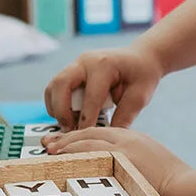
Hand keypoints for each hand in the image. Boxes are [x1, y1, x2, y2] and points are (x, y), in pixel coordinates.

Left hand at [43, 126, 191, 195]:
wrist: (188, 191)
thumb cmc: (177, 189)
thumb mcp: (154, 168)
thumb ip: (135, 165)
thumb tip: (121, 177)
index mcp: (136, 140)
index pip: (101, 133)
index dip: (79, 137)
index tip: (63, 142)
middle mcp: (128, 140)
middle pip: (90, 134)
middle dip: (66, 139)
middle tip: (47, 144)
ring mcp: (124, 149)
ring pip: (87, 141)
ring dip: (65, 146)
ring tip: (49, 151)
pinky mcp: (122, 160)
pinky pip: (91, 153)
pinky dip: (73, 153)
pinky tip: (59, 158)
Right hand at [44, 46, 163, 128]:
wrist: (140, 57)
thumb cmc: (142, 75)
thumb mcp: (140, 96)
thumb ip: (124, 116)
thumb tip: (108, 138)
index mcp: (105, 65)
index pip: (90, 96)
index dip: (87, 120)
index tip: (85, 137)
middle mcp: (86, 61)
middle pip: (61, 84)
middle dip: (62, 111)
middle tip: (69, 130)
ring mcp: (76, 64)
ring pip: (53, 86)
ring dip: (56, 108)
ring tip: (69, 125)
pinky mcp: (72, 70)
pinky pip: (56, 88)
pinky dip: (57, 104)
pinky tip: (70, 118)